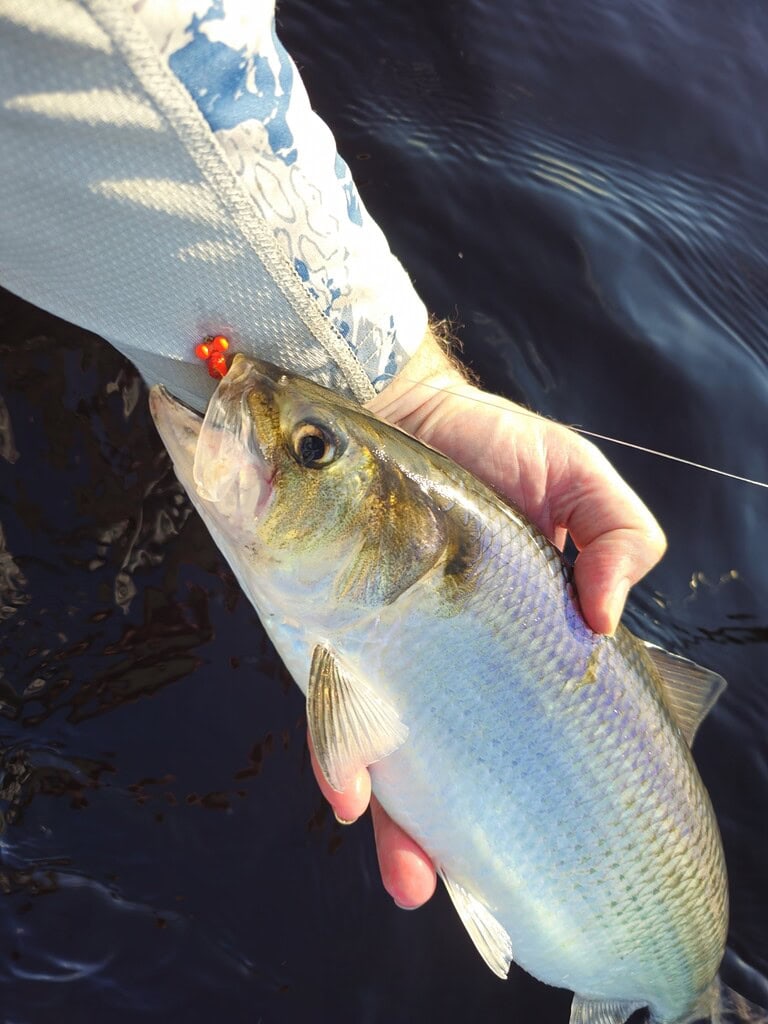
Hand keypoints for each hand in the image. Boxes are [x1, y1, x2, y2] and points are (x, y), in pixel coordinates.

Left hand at [310, 332, 666, 908]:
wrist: (389, 410)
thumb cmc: (488, 445)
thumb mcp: (576, 477)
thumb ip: (618, 535)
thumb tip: (606, 621)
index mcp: (511, 640)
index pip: (528, 722)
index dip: (534, 776)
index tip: (545, 824)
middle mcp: (447, 662)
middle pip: (455, 762)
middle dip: (453, 833)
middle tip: (453, 885)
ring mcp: (386, 657)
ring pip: (392, 759)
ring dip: (400, 825)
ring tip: (412, 876)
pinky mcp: (330, 640)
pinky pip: (331, 708)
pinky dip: (341, 756)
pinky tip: (350, 792)